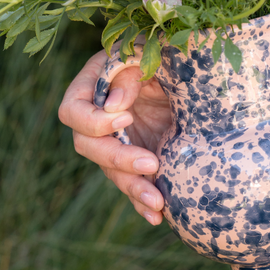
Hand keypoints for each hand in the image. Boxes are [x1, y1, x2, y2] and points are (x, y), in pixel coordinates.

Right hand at [58, 47, 172, 225]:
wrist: (196, 73)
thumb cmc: (169, 53)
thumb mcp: (151, 54)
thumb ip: (130, 74)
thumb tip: (115, 106)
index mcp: (94, 84)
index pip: (73, 111)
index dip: (94, 121)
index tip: (128, 118)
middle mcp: (99, 116)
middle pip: (88, 146)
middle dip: (118, 158)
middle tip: (151, 163)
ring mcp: (117, 140)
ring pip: (112, 171)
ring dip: (133, 188)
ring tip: (157, 203)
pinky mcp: (136, 158)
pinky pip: (132, 184)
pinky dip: (142, 201)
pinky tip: (156, 216)